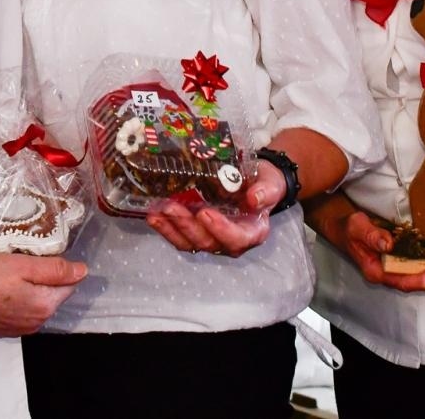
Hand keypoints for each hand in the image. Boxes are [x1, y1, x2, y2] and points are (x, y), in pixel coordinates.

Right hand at [0, 252, 86, 337]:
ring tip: (9, 274)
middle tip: (23, 262)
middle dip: (43, 280)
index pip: (68, 286)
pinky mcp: (0, 330)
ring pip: (33, 304)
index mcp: (44, 307)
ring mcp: (17, 329)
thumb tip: (82, 272)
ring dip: (28, 290)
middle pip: (50, 296)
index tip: (41, 257)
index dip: (58, 268)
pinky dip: (13, 300)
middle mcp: (35, 324)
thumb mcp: (23, 265)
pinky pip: (17, 312)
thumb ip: (55, 270)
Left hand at [145, 162, 281, 255]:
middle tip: (172, 207)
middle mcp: (231, 240)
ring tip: (157, 212)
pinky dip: (166, 227)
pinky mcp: (197, 231)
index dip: (221, 229)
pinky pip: (180, 236)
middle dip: (187, 226)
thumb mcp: (271, 183)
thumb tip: (255, 198)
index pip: (237, 238)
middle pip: (208, 241)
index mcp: (252, 232)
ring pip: (190, 242)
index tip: (206, 213)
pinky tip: (153, 215)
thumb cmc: (264, 184)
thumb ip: (267, 191)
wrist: (254, 181)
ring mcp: (212, 237)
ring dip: (171, 228)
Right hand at [321, 207, 424, 291]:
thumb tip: (388, 243)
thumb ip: (371, 235)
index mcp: (375, 271)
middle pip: (412, 283)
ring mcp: (392, 270)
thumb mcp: (356, 227)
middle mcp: (385, 275)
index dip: (421, 280)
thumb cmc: (349, 228)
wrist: (343, 229)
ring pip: (415, 278)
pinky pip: (415, 269)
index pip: (401, 281)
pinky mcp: (397, 263)